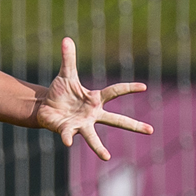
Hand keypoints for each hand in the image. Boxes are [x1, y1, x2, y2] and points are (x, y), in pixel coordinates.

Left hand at [35, 38, 151, 159]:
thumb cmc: (59, 92)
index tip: (144, 87)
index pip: (115, 91)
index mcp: (95, 99)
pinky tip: (68, 142)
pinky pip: (68, 135)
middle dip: (133, 125)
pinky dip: (67, 138)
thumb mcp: (65, 74)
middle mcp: (92, 114)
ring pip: (93, 137)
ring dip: (99, 147)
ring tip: (106, 157)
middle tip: (151, 130)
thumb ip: (68, 58)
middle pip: (116, 120)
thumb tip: (66, 38)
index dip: (128, 88)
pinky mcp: (67, 130)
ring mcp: (81, 124)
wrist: (44, 107)